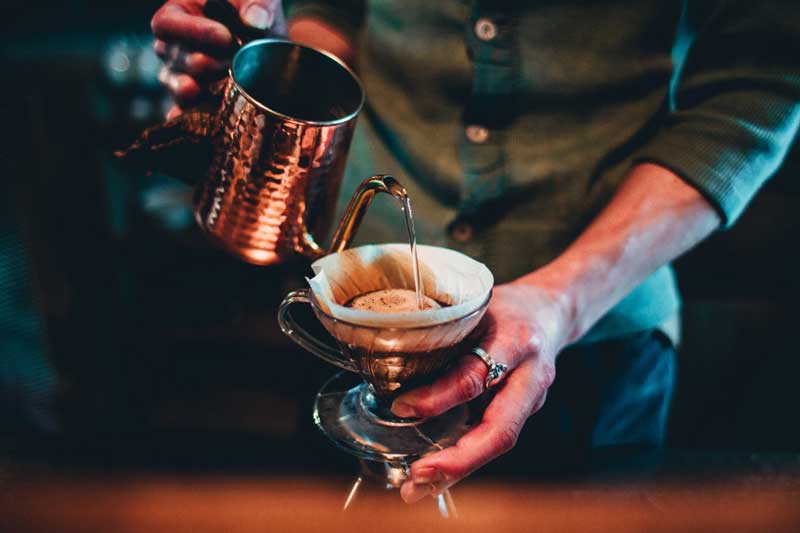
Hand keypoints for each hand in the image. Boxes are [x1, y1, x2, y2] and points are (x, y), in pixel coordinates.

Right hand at [151, 0, 285, 117]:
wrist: (269, 44)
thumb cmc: (254, 12)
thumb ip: (258, 3)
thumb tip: (255, 21)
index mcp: (179, 14)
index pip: (167, 24)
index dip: (192, 31)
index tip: (225, 37)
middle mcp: (173, 46)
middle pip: (173, 58)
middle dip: (199, 63)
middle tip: (228, 63)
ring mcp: (181, 76)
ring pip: (176, 85)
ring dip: (192, 90)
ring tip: (206, 90)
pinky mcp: (195, 100)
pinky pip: (185, 111)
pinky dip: (189, 117)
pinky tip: (194, 122)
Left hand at [390, 279, 572, 502]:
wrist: (552, 310)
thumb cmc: (507, 306)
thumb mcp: (475, 306)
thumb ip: (447, 333)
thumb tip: (391, 362)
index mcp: (515, 343)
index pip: (475, 377)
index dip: (439, 397)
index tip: (402, 407)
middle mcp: (530, 378)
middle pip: (500, 431)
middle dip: (458, 460)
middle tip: (418, 476)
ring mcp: (532, 400)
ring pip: (498, 442)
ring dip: (459, 470)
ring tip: (418, 487)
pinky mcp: (524, 412)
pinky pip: (494, 439)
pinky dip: (466, 459)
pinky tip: (436, 474)